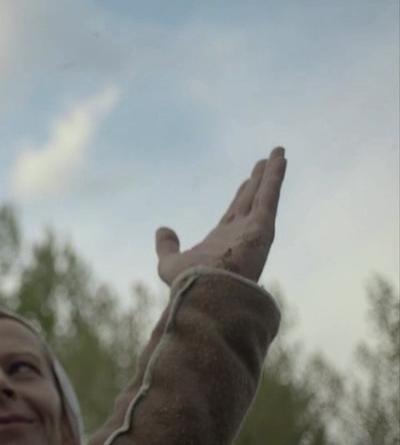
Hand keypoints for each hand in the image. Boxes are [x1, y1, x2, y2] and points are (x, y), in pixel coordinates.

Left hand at [157, 147, 286, 284]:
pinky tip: (280, 159)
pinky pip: (270, 195)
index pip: (234, 212)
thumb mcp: (169, 262)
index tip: (247, 182)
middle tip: (265, 162)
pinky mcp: (262, 226)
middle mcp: (241, 232)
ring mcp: (254, 229)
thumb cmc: (189, 283)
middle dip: (258, 181)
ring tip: (278, 153)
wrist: (205, 291)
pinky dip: (276, 177)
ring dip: (272, 173)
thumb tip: (163, 229)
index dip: (241, 195)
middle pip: (251, 199)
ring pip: (264, 194)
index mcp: (222, 240)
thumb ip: (167, 245)